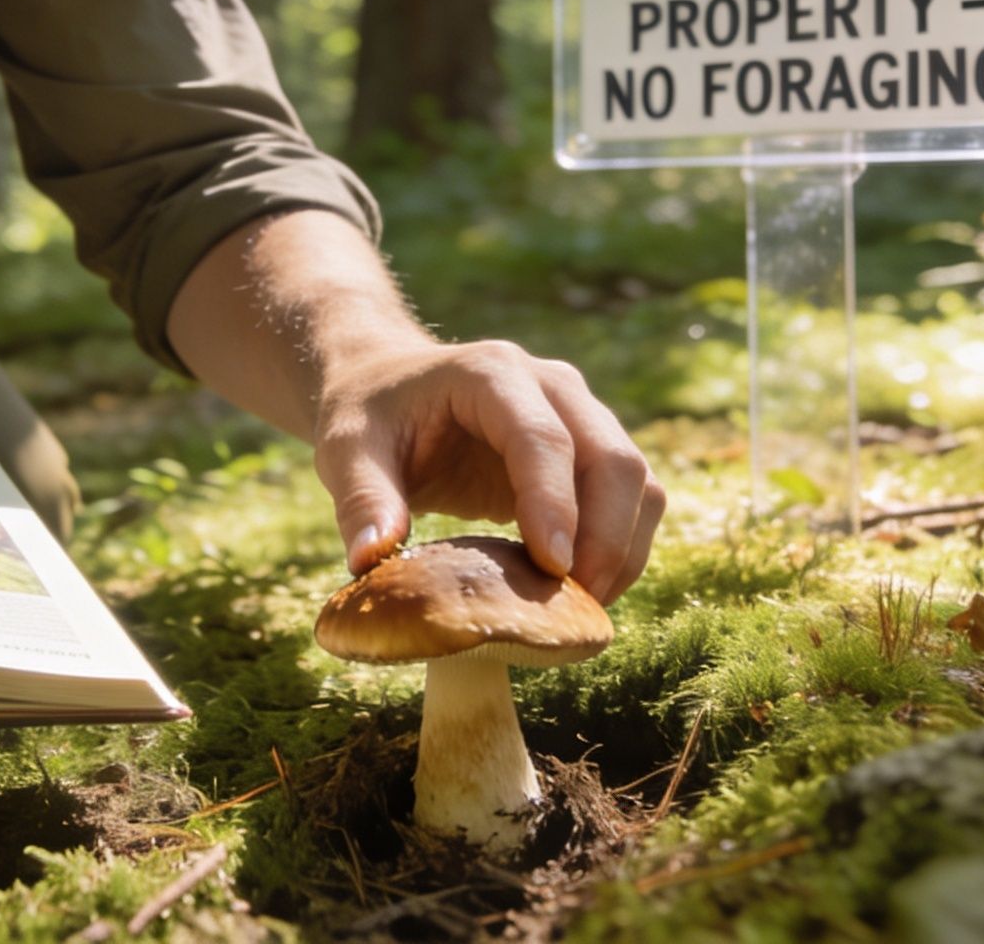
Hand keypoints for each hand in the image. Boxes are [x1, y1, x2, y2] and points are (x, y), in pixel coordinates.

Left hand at [313, 339, 664, 602]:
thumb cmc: (370, 418)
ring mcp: (581, 414)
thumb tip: (372, 560)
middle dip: (606, 538)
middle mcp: (552, 385)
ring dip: (623, 549)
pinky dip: (623, 547)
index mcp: (492, 373)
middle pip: (612, 458)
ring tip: (582, 610)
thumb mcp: (346, 451)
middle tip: (575, 608)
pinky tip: (584, 592)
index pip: (542, 438)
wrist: (392, 389)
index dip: (554, 504)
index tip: (552, 570)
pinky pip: (633, 498)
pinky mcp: (591, 451)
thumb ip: (362, 499)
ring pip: (637, 480)